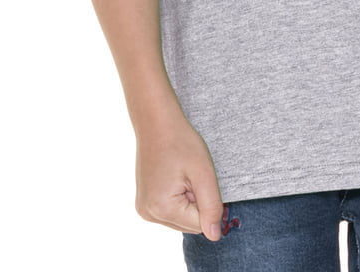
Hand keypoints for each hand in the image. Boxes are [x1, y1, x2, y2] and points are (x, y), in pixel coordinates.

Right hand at [135, 115, 223, 241]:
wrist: (156, 122)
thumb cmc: (181, 142)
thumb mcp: (204, 173)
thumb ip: (211, 207)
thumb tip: (215, 237)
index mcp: (162, 208)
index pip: (200, 224)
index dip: (208, 203)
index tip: (202, 180)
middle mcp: (149, 214)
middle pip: (189, 224)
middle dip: (196, 202)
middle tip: (191, 175)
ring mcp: (144, 209)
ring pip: (180, 218)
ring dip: (187, 200)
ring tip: (181, 175)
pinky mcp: (144, 203)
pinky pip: (170, 211)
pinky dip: (177, 198)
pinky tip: (174, 177)